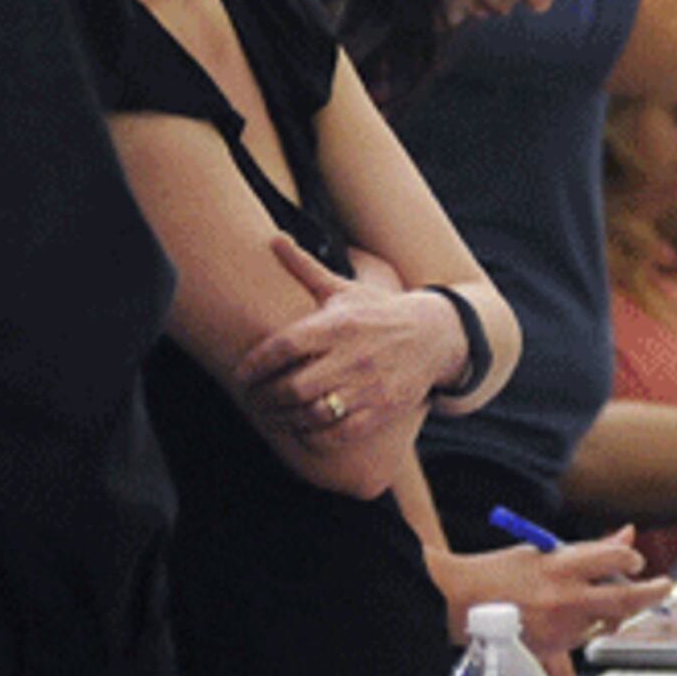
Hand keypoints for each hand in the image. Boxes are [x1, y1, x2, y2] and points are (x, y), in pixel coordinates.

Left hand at [233, 238, 461, 441]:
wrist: (434, 335)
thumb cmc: (378, 311)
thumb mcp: (344, 288)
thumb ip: (305, 269)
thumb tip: (274, 239)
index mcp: (339, 324)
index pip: (287, 346)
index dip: (258, 363)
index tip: (242, 374)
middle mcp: (353, 356)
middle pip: (295, 386)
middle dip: (267, 398)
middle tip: (254, 399)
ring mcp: (369, 386)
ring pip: (315, 413)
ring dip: (287, 419)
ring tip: (274, 415)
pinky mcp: (381, 409)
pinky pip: (339, 434)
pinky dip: (315, 436)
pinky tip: (303, 429)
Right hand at [450, 527, 674, 660]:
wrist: (457, 603)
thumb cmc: (500, 572)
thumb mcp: (543, 552)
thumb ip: (589, 550)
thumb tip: (628, 535)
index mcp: (561, 565)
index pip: (614, 558)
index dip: (631, 558)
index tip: (635, 560)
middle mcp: (565, 596)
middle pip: (625, 597)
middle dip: (652, 591)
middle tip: (665, 585)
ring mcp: (559, 626)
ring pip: (605, 621)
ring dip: (612, 613)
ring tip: (601, 604)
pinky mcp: (551, 648)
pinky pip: (580, 643)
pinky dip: (583, 637)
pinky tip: (573, 642)